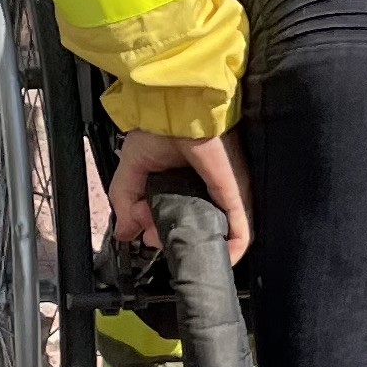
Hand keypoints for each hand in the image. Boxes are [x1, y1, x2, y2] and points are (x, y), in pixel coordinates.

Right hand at [108, 128, 251, 260]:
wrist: (175, 109)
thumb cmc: (158, 127)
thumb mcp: (132, 168)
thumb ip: (124, 200)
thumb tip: (125, 233)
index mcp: (184, 183)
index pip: (176, 218)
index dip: (156, 231)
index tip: (143, 227)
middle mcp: (206, 191)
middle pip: (197, 231)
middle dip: (171, 240)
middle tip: (154, 235)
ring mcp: (224, 195)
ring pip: (220, 237)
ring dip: (195, 248)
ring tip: (170, 241)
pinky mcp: (236, 195)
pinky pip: (242, 234)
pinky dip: (231, 251)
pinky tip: (216, 258)